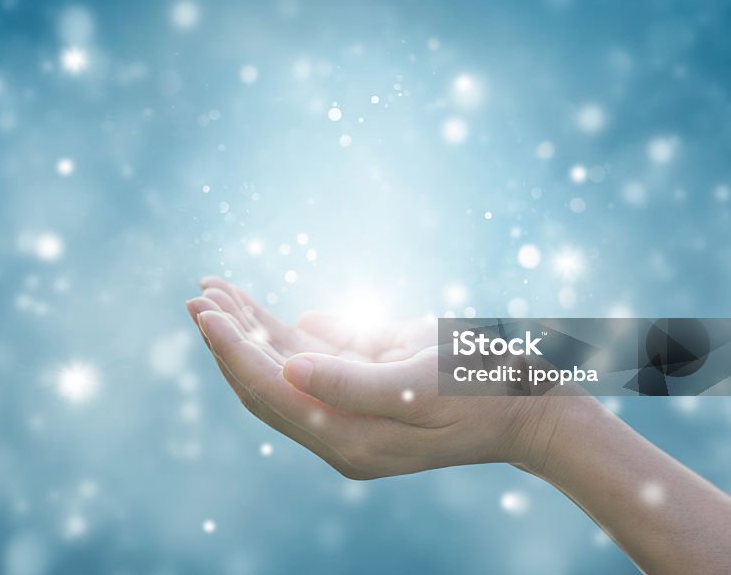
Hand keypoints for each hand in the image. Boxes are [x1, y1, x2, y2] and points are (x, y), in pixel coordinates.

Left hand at [186, 277, 598, 479]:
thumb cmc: (483, 388)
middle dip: (230, 338)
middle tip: (198, 296)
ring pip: (283, 372)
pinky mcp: (365, 393)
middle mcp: (340, 432)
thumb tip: (287, 367)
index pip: (270, 393)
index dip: (233, 350)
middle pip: (265, 384)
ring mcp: (351, 414)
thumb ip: (350, 379)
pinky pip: (312, 364)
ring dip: (249, 332)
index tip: (205, 311)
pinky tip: (259, 312)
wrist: (532, 406)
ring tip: (216, 292)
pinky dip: (282, 335)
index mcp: (348, 439)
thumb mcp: (420, 382)